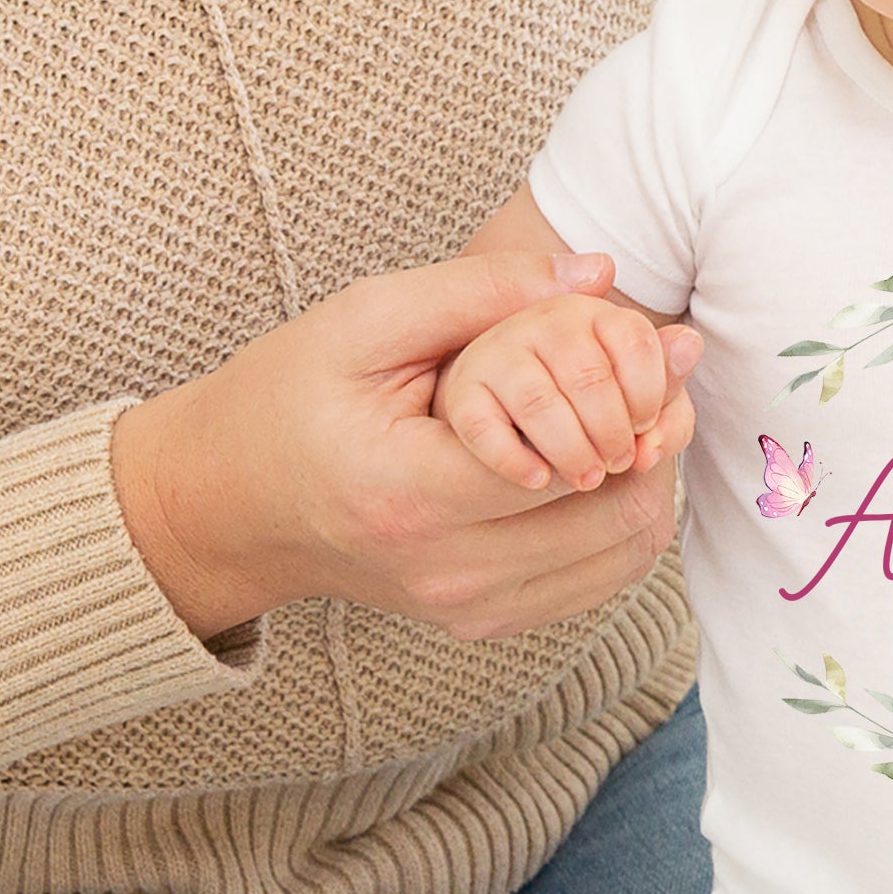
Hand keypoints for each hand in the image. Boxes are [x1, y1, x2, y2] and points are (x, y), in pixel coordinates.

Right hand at [112, 251, 703, 642]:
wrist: (228, 505)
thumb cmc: (286, 397)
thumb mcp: (363, 320)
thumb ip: (480, 290)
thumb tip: (599, 273)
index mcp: (411, 494)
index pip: (572, 461)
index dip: (636, 397)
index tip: (662, 343)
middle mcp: (447, 570)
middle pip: (615, 515)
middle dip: (657, 438)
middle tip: (664, 374)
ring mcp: (467, 606)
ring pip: (623, 554)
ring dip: (651, 480)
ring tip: (639, 412)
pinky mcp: (483, 620)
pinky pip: (598, 581)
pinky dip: (623, 518)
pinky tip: (608, 461)